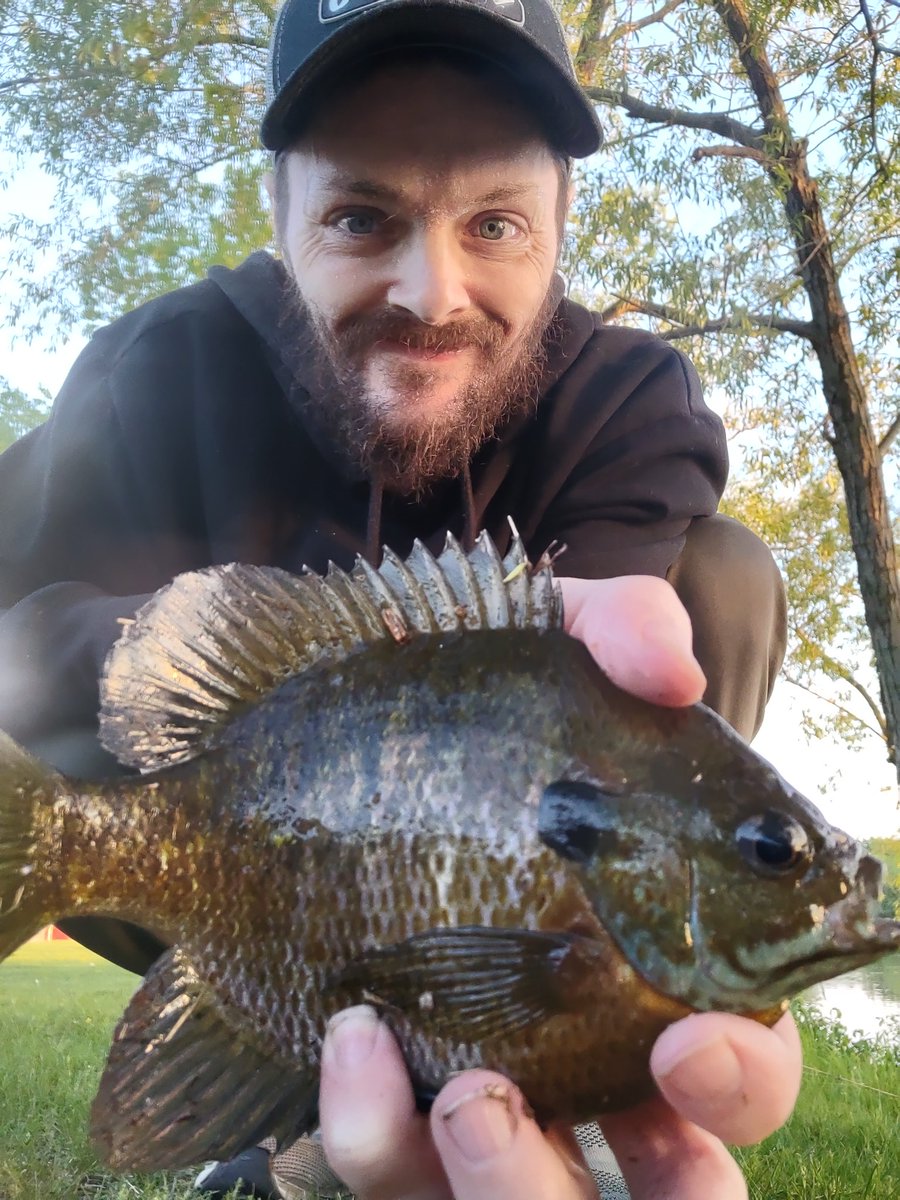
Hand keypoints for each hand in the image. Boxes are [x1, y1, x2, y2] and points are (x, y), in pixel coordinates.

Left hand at [318, 575, 802, 1198]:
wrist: (317, 726)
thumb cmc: (459, 698)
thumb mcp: (540, 642)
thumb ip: (618, 630)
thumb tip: (667, 674)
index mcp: (656, 965)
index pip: (741, 1063)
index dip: (739, 1077)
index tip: (692, 1035)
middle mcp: (583, 1048)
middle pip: (672, 1184)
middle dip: (675, 1180)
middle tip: (624, 1083)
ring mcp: (481, 1083)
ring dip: (508, 1179)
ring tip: (471, 1095)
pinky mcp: (381, 1096)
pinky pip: (388, 1171)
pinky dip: (376, 1128)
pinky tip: (352, 1032)